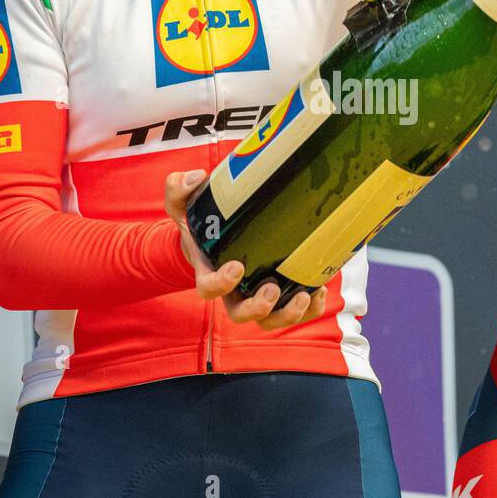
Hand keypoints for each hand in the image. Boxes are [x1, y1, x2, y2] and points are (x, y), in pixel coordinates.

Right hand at [164, 169, 327, 330]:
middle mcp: (234, 290)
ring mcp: (257, 293)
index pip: (208, 289)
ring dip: (287, 315)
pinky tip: (318, 290)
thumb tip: (197, 177)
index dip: (220, 285)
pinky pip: (296, 310)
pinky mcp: (282, 291)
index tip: (235, 266)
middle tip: (271, 289)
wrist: (221, 230)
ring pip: (270, 320)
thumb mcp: (184, 203)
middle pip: (241, 314)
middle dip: (257, 308)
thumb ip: (179, 188)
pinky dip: (310, 308)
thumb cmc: (203, 221)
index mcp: (209, 272)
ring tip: (302, 296)